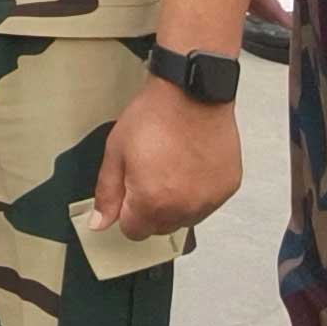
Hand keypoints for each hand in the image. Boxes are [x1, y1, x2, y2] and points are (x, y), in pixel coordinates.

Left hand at [92, 82, 241, 240]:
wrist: (192, 94)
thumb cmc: (155, 116)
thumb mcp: (116, 151)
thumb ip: (107, 192)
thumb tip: (99, 222)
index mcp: (152, 202)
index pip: (134, 232)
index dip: (126, 213)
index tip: (128, 196)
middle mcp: (184, 207)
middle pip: (160, 227)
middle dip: (150, 209)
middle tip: (148, 175)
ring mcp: (208, 200)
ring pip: (185, 218)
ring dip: (176, 203)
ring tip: (171, 167)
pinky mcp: (227, 188)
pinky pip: (207, 203)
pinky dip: (198, 192)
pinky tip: (190, 166)